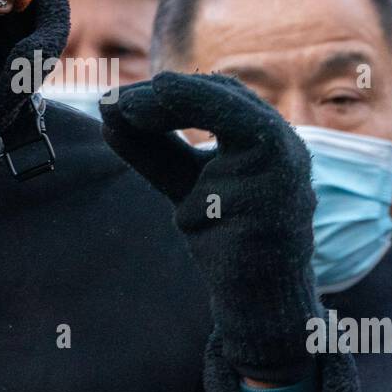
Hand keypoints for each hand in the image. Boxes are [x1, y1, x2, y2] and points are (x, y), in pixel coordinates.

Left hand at [101, 72, 318, 382]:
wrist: (259, 299)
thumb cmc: (226, 237)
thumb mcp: (184, 182)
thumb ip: (153, 148)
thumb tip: (106, 111)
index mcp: (264, 135)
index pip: (218, 94)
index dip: (167, 92)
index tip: (117, 100)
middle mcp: (283, 144)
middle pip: (225, 97)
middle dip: (168, 95)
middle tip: (116, 103)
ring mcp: (284, 173)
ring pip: (233, 118)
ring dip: (179, 107)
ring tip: (128, 112)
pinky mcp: (275, 208)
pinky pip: (220, 187)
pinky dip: (194, 185)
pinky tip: (176, 197)